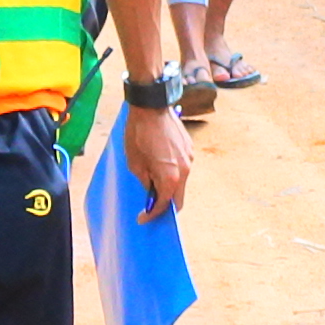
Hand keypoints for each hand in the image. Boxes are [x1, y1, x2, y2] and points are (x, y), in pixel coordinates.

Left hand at [122, 93, 193, 218]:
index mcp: (170, 178)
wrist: (151, 106)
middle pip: (177, 198)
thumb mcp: (134, 162)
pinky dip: (172, 172)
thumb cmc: (139, 134)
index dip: (152, 214)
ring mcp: (189, 158)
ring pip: (181, 182)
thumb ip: (145, 181)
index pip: (164, 205)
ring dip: (168, 187)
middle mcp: (185, 170)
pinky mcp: (189, 148)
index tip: (142, 218)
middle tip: (151, 208)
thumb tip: (151, 190)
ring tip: (153, 183)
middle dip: (165, 206)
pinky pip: (182, 167)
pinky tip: (159, 166)